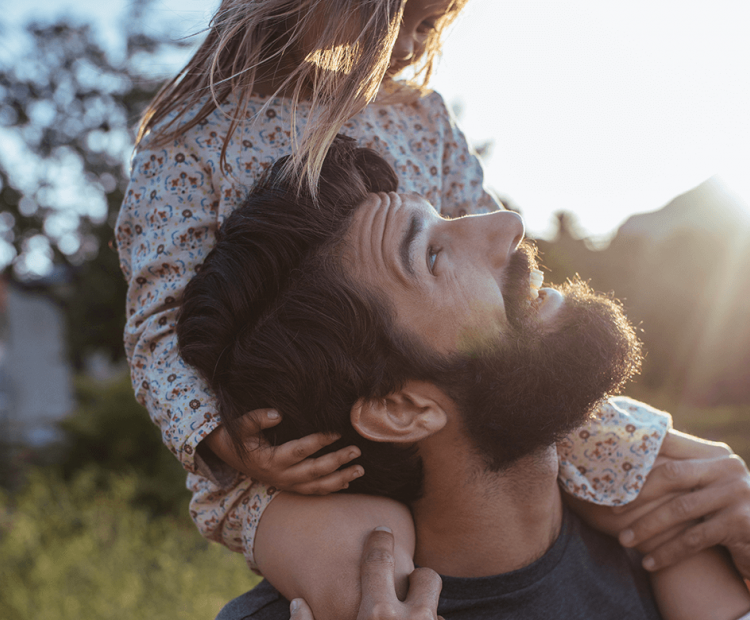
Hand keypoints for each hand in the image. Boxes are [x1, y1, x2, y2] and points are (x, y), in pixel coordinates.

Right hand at [205, 408, 363, 493]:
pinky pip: (313, 491)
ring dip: (340, 478)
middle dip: (337, 460)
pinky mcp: (289, 487)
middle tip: (356, 450)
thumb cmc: (238, 437)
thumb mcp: (241, 426)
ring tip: (360, 469)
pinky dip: (331, 488)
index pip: (300, 450)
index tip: (336, 431)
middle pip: (314, 470)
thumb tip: (277, 414)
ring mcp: (286, 484)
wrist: (228, 456)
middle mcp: (281, 475)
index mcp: (271, 459)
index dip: (319, 441)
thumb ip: (257, 418)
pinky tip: (347, 482)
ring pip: (317, 485)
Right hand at [288, 527, 442, 619]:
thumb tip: (296, 603)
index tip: (381, 531)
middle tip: (405, 588)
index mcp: (375, 613)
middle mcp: (410, 619)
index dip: (380, 541)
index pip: (380, 560)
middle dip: (418, 579)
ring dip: (427, 611)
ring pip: (439, 608)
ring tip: (410, 617)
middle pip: (426, 577)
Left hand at [616, 429, 749, 577]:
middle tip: (613, 511)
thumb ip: (678, 473)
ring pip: (679, 510)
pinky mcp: (741, 523)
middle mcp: (728, 467)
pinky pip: (693, 539)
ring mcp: (737, 493)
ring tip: (624, 542)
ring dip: (646, 528)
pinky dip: (668, 552)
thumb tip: (622, 465)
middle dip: (637, 494)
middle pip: (670, 475)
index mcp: (714, 454)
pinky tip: (649, 563)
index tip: (609, 468)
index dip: (638, 455)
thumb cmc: (723, 514)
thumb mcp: (705, 487)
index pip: (670, 444)